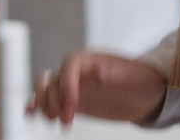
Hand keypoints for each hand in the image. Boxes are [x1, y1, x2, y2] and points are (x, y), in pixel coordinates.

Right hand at [25, 51, 167, 125]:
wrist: (148, 94)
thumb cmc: (143, 81)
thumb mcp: (134, 77)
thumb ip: (116, 74)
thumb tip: (100, 72)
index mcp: (92, 59)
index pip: (70, 64)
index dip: (67, 84)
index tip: (74, 105)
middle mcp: (80, 71)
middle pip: (53, 78)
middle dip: (55, 99)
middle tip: (68, 118)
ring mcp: (74, 86)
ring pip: (46, 89)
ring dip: (44, 104)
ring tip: (54, 120)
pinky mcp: (73, 101)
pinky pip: (49, 100)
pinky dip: (36, 105)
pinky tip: (31, 113)